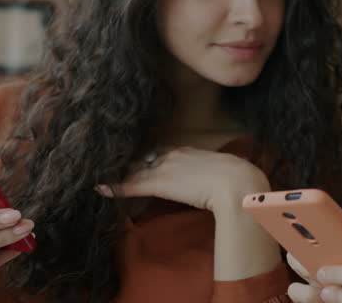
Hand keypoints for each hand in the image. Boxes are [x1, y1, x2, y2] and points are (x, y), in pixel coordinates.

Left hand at [96, 146, 269, 214]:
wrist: (237, 184)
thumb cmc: (240, 180)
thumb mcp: (228, 172)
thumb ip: (220, 174)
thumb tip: (226, 180)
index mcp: (190, 151)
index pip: (163, 153)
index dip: (150, 158)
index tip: (140, 160)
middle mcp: (174, 156)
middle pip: (145, 158)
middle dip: (129, 161)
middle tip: (111, 161)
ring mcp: (166, 169)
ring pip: (135, 170)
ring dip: (118, 173)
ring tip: (101, 172)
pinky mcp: (159, 184)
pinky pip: (131, 185)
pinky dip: (116, 188)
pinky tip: (101, 189)